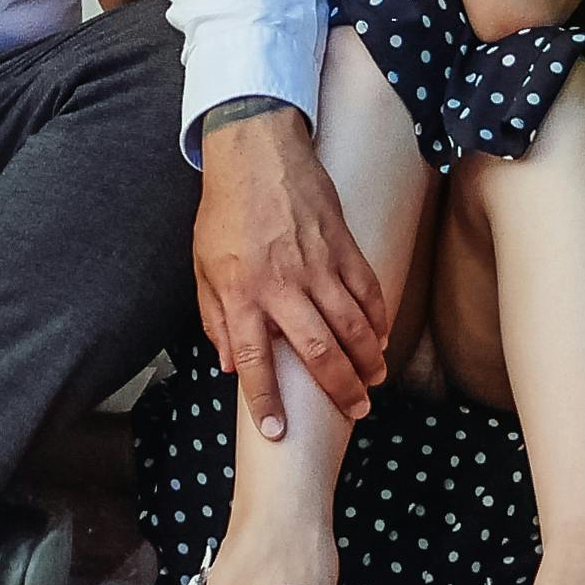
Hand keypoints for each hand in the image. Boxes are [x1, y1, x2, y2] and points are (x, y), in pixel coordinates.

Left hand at [191, 104, 385, 435]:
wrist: (255, 152)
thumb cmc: (225, 212)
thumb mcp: (204, 268)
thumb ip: (216, 319)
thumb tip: (229, 366)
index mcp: (241, 293)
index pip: (255, 361)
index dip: (266, 400)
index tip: (278, 432)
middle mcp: (281, 285)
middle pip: (316, 351)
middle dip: (339, 388)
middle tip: (357, 411)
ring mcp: (316, 264)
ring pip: (351, 324)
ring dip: (367, 359)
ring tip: (375, 382)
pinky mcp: (342, 245)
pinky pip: (367, 290)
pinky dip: (378, 318)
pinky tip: (381, 338)